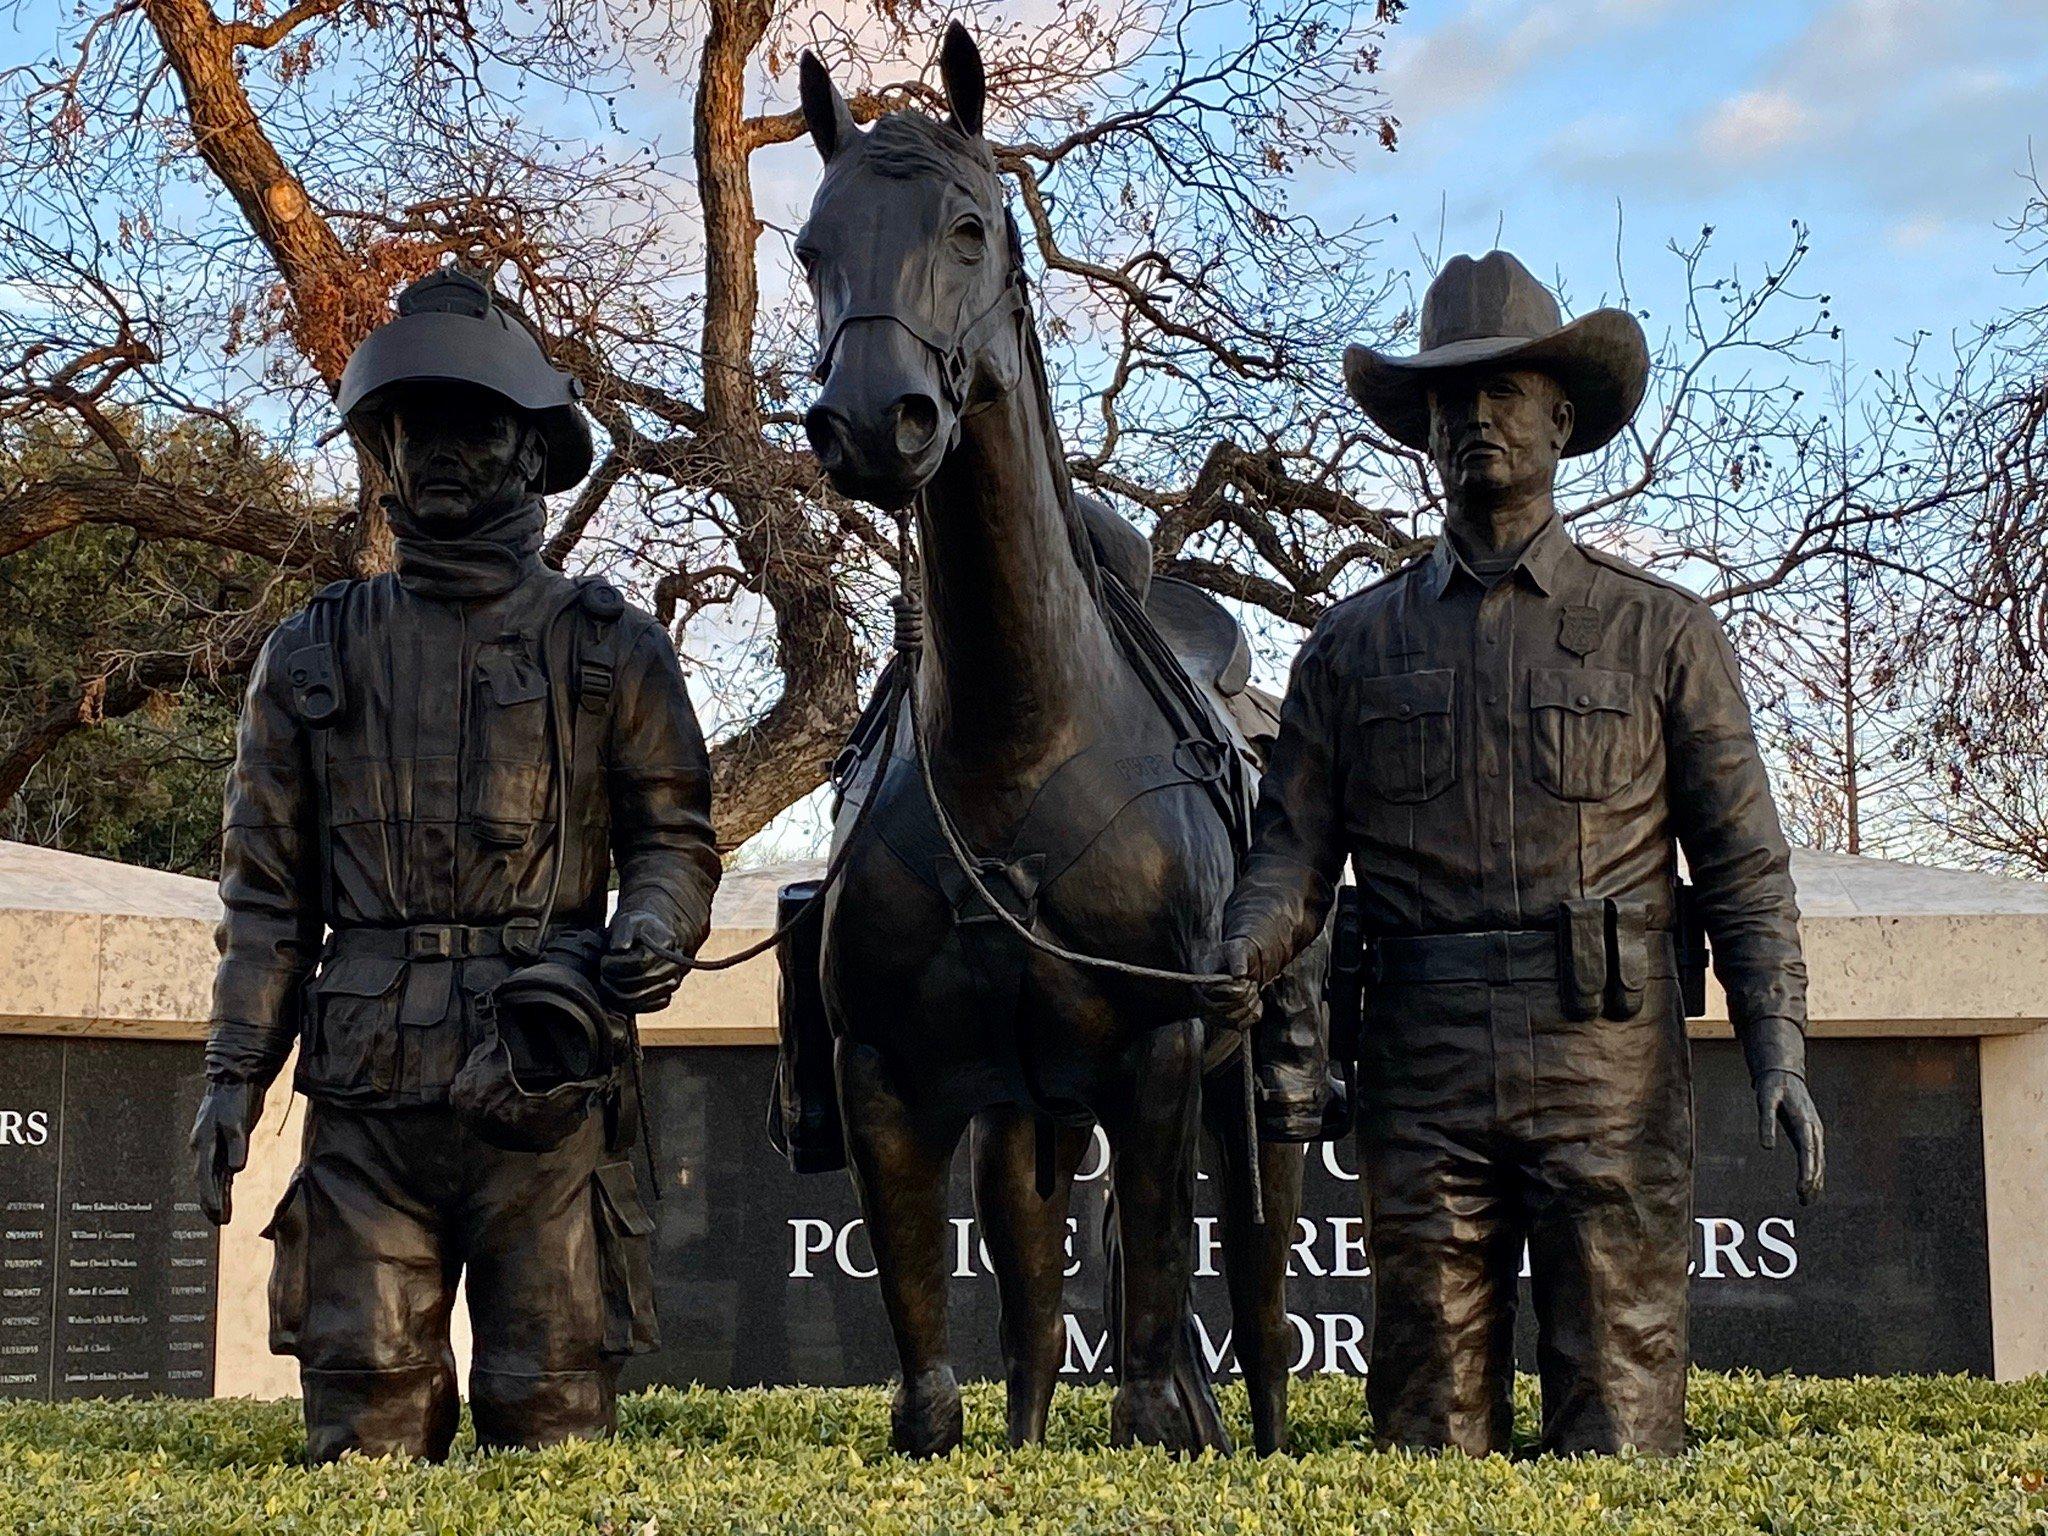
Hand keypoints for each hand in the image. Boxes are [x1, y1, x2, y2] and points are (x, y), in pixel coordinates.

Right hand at [188, 1080, 263, 1226]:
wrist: (236, 1079)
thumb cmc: (235, 1098)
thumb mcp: (238, 1122)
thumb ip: (238, 1146)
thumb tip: (236, 1169)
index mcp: (204, 1143)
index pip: (206, 1177)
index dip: (211, 1197)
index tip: (217, 1215)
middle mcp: (203, 1147)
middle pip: (205, 1181)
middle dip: (210, 1202)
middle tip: (218, 1221)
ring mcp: (211, 1145)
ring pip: (211, 1177)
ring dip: (216, 1196)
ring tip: (221, 1216)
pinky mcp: (222, 1143)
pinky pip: (219, 1169)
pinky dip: (222, 1184)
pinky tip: (226, 1194)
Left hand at [600, 909, 683, 1012]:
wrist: (653, 936)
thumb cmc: (638, 928)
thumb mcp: (628, 922)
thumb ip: (622, 933)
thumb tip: (619, 949)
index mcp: (665, 946)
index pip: (637, 965)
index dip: (615, 966)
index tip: (604, 960)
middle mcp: (673, 968)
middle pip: (636, 985)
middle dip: (612, 979)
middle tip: (603, 970)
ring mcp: (671, 984)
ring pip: (637, 1000)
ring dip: (615, 993)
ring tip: (607, 980)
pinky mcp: (665, 997)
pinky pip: (643, 1008)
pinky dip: (625, 1003)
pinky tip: (617, 989)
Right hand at [1193, 937, 1262, 1031]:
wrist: (1241, 961)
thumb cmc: (1236, 953)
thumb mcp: (1236, 950)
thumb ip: (1237, 960)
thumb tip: (1239, 974)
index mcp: (1203, 982)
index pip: (1216, 995)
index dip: (1235, 991)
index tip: (1246, 979)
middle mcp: (1205, 1000)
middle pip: (1225, 1010)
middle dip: (1245, 997)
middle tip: (1251, 982)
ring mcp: (1214, 1012)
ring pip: (1233, 1020)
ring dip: (1250, 1005)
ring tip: (1254, 989)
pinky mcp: (1226, 1019)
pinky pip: (1240, 1026)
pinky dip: (1254, 1014)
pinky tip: (1257, 1001)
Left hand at [1757, 1069, 1824, 1205]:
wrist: (1785, 1074)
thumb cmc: (1773, 1087)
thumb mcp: (1765, 1101)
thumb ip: (1765, 1123)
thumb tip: (1766, 1148)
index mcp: (1805, 1121)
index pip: (1808, 1151)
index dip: (1807, 1171)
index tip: (1802, 1188)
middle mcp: (1814, 1129)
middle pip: (1816, 1159)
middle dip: (1812, 1181)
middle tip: (1804, 1201)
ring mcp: (1815, 1132)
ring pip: (1819, 1160)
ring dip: (1816, 1181)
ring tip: (1808, 1201)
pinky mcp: (1811, 1134)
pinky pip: (1816, 1156)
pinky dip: (1816, 1172)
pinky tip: (1812, 1185)